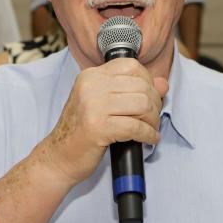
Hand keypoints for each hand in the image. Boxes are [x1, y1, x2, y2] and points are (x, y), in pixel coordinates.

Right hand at [38, 58, 167, 188]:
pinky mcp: (98, 127)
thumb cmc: (81, 131)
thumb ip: (132, 91)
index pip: (131, 66)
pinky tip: (148, 139)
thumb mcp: (104, 104)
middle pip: (141, 86)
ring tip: (149, 129)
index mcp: (90, 76)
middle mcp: (90, 86)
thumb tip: (163, 84)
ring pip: (142, 105)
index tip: (148, 98)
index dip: (147, 82)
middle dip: (154, 104)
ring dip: (152, 120)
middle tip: (151, 119)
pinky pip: (136, 127)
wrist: (59, 156)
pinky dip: (148, 135)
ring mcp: (92, 106)